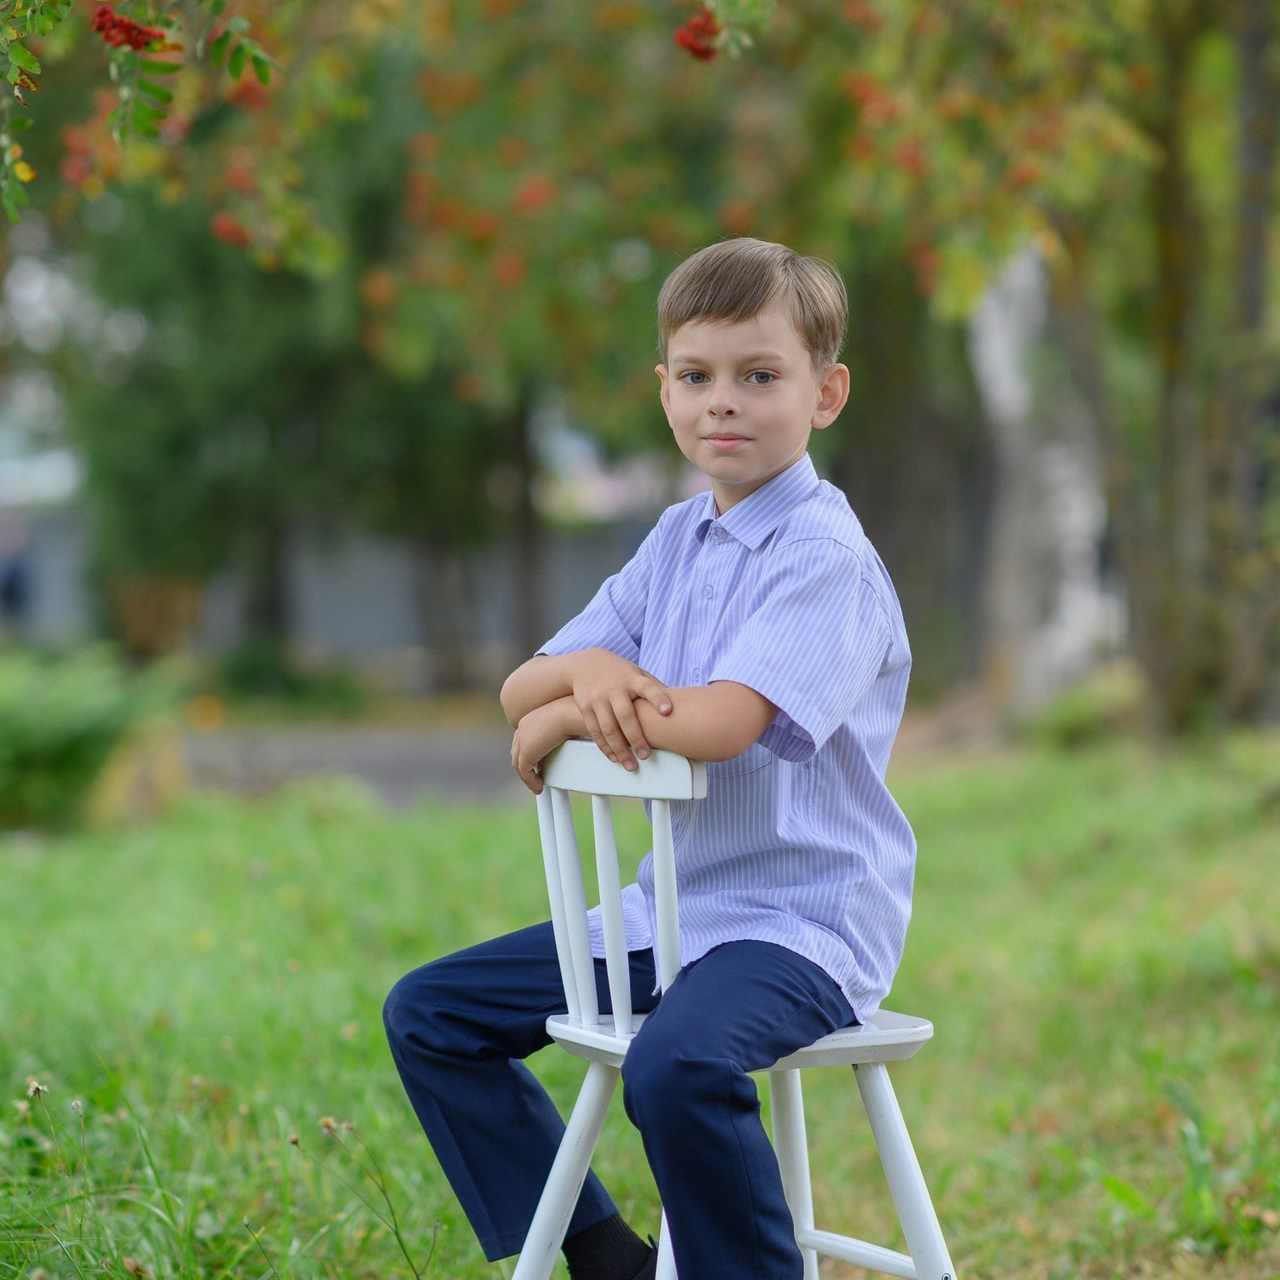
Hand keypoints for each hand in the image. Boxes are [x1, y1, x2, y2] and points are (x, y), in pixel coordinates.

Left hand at [511, 700, 574, 793]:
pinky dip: (530, 782)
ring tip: (537, 787)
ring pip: (518, 764)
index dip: (527, 755)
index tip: (536, 767)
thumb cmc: (573, 714)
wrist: (570, 714)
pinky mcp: (526, 752)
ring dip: (527, 778)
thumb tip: (563, 743)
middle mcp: (522, 729)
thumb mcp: (563, 724)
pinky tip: (539, 787)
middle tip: (533, 780)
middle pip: (516, 753)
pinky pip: (525, 772)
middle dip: (523, 769)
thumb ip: (557, 734)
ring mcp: (522, 740)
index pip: (522, 741)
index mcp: (528, 720)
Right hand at [570, 649, 671, 770]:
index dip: (657, 698)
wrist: (584, 664)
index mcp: (632, 679)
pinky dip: (605, 747)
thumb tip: (680, 704)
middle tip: (646, 756)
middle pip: (625, 715)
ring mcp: (598, 698)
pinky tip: (614, 758)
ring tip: (631, 766)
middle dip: (636, 737)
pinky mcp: (585, 707)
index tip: (668, 710)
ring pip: (608, 728)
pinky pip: (595, 731)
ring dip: (619, 749)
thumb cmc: (619, 673)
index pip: (647, 687)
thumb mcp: (637, 673)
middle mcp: (614, 689)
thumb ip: (654, 687)